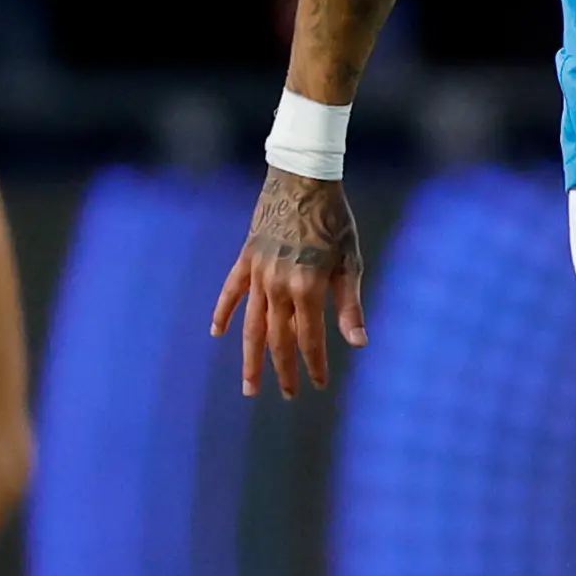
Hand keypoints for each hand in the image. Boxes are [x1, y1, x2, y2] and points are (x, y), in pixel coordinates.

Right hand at [211, 169, 367, 396]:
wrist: (302, 180)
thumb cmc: (334, 221)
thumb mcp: (351, 262)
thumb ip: (350, 306)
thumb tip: (358, 343)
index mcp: (307, 287)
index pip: (309, 339)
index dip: (314, 364)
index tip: (319, 384)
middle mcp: (278, 286)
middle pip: (278, 339)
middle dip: (283, 371)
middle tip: (288, 395)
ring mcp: (258, 274)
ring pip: (251, 325)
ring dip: (251, 358)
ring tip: (249, 386)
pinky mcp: (246, 259)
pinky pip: (230, 292)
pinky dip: (223, 313)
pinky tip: (217, 334)